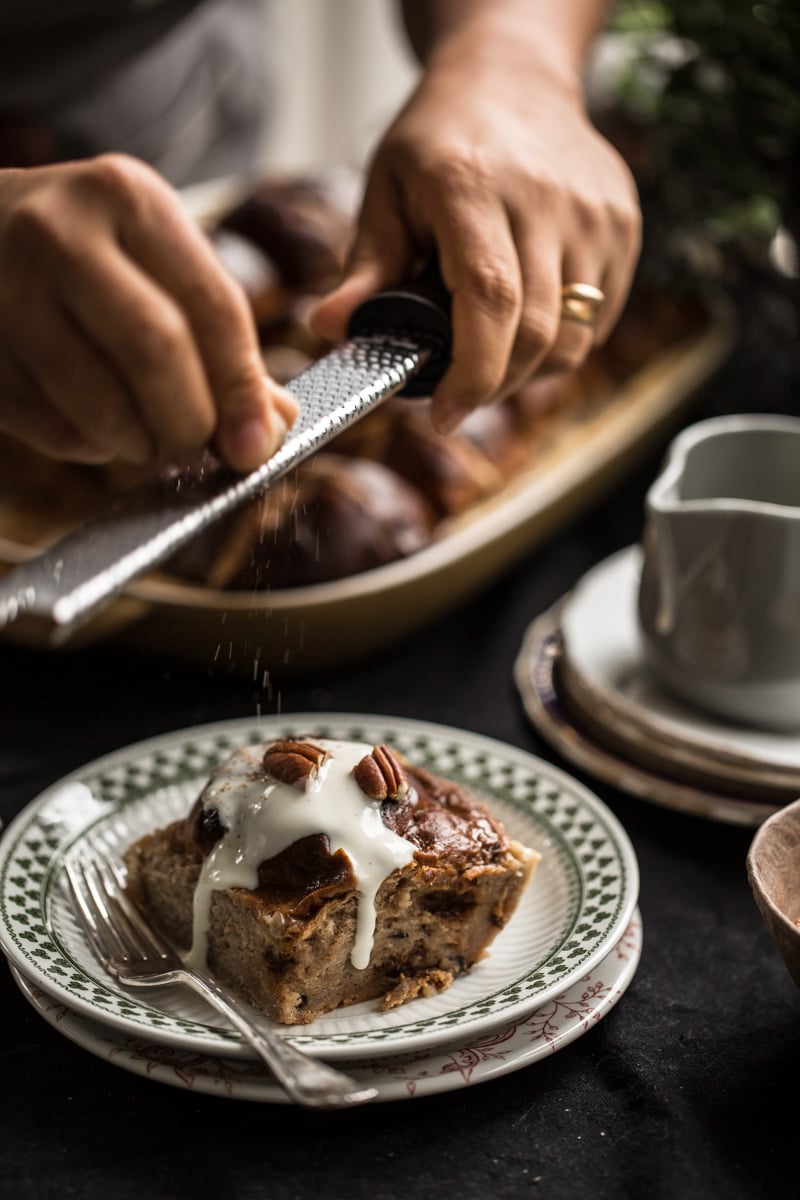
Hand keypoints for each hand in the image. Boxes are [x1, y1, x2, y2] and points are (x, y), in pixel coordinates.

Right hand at [0, 155, 296, 470]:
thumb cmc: (86, 256)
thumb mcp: (154, 260)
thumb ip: (219, 337)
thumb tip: (270, 426)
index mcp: (127, 198)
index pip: (212, 306)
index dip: (242, 388)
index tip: (258, 444)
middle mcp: (60, 234)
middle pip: (156, 353)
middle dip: (190, 423)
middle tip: (197, 449)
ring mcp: (5, 292)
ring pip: (100, 406)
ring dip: (139, 444)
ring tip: (146, 436)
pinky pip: (53, 430)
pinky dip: (89, 447)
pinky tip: (92, 424)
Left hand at [312, 26, 640, 432]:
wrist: (514, 76)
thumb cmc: (440, 139)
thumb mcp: (386, 191)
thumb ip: (365, 268)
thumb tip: (329, 329)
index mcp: (473, 187)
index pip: (490, 301)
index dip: (472, 374)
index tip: (444, 414)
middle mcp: (545, 199)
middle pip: (536, 334)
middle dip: (494, 385)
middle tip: (460, 394)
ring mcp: (594, 214)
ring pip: (572, 338)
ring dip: (529, 371)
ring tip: (491, 356)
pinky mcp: (623, 226)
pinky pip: (595, 320)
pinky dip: (560, 342)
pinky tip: (527, 321)